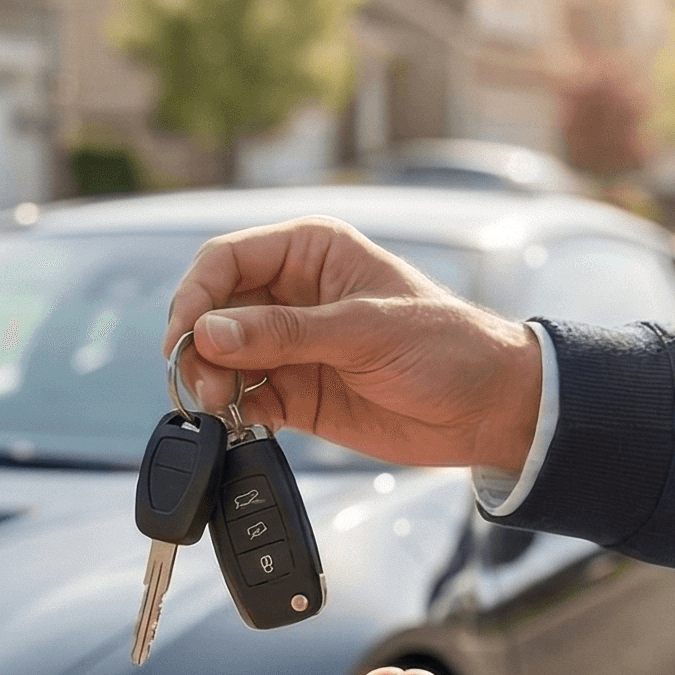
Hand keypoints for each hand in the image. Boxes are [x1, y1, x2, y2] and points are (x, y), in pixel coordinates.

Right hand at [163, 215, 541, 470]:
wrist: (489, 409)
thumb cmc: (449, 347)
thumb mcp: (366, 331)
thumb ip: (285, 333)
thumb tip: (210, 333)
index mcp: (311, 253)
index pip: (227, 259)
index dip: (196, 295)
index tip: (185, 335)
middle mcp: (292, 295)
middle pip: (213, 311)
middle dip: (198, 345)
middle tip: (205, 381)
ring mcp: (291, 347)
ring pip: (221, 358)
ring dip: (210, 381)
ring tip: (221, 404)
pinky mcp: (296, 394)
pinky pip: (244, 398)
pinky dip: (231, 411)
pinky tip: (239, 421)